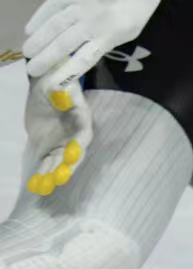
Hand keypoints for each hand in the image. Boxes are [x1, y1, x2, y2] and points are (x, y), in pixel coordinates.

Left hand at [22, 77, 90, 196]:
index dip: (78, 144)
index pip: (82, 132)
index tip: (72, 154)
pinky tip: (35, 185)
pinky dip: (42, 173)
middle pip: (74, 153)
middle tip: (59, 179)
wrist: (46, 86)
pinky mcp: (50, 148)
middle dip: (67, 166)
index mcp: (81, 117)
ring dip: (53, 174)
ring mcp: (63, 143)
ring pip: (60, 162)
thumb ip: (59, 90)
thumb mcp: (55, 82)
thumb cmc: (54, 80)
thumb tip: (61, 96)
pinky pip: (47, 163)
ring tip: (43, 188)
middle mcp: (75, 134)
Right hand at [23, 0, 173, 93]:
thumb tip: (77, 54)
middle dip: (45, 59)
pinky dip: (39, 18)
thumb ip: (104, 42)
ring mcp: (82, 4)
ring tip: (27, 52)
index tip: (51, 83)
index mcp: (111, 36)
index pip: (84, 59)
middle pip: (63, 44)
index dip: (66, 73)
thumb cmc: (136, 8)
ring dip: (38, 41)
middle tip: (31, 69)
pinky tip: (30, 29)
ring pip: (54, 26)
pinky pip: (51, 5)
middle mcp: (94, 22)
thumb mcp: (128, 31)